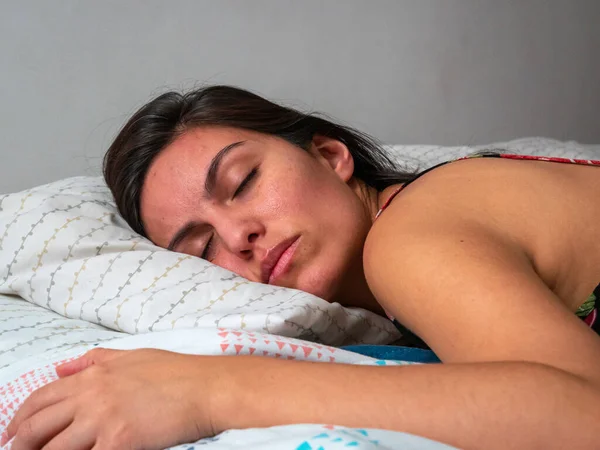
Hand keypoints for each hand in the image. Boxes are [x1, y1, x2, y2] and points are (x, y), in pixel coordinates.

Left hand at [2, 348, 218, 449]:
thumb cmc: (175, 372)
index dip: (19, 419)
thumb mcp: (132, 356)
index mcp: (93, 375)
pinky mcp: (119, 442)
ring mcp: (104, 420)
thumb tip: (61, 368)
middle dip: (20, 444)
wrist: (206, 388)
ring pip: (54, 448)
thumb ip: (94, 360)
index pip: (41, 398)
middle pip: (38, 426)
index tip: (10, 433)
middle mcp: (92, 397)